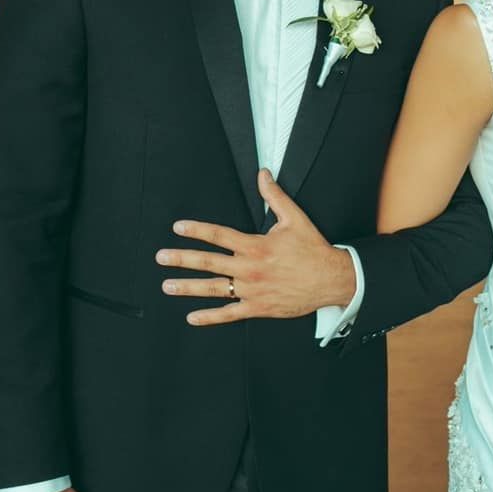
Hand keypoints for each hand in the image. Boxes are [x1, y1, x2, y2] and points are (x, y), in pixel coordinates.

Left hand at [156, 170, 355, 324]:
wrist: (331, 279)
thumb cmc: (313, 249)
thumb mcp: (295, 218)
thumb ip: (274, 197)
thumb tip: (263, 174)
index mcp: (255, 245)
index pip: (219, 235)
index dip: (196, 230)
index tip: (178, 228)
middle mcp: (249, 268)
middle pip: (209, 262)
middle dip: (182, 259)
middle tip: (161, 257)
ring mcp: (252, 289)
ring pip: (214, 288)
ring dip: (188, 287)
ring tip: (167, 285)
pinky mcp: (259, 307)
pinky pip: (230, 313)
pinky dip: (210, 317)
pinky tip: (192, 317)